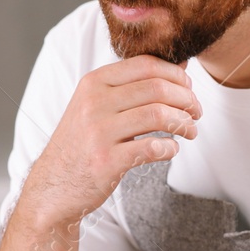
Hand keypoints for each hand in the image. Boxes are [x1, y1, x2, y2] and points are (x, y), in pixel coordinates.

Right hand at [20, 55, 201, 227]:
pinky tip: (171, 149)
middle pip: (157, 88)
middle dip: (187, 98)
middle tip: (196, 111)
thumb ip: (132, 85)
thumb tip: (180, 66)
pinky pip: (153, 147)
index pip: (146, 64)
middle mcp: (94, 103)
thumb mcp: (95, 105)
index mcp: (93, 83)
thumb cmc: (81, 143)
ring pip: (159, 115)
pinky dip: (171, 148)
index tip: (189, 87)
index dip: (176, 74)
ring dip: (184, 123)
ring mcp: (99, 132)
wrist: (52, 186)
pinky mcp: (107, 161)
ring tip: (190, 130)